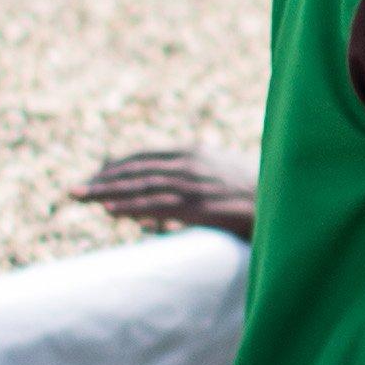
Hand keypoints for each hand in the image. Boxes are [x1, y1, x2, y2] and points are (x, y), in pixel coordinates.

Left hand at [81, 147, 258, 238]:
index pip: (144, 158)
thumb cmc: (260, 191)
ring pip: (140, 187)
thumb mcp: (223, 175)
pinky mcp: (201, 205)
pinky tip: (110, 211)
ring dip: (107, 193)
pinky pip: (158, 206)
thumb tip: (167, 209)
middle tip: (74, 190)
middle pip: (135, 170)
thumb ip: (195, 182)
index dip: (116, 168)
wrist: (291, 195)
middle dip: (102, 180)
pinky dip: (131, 207)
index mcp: (193, 152)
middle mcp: (189, 163)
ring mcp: (194, 183)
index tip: (95, 178)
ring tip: (80, 198)